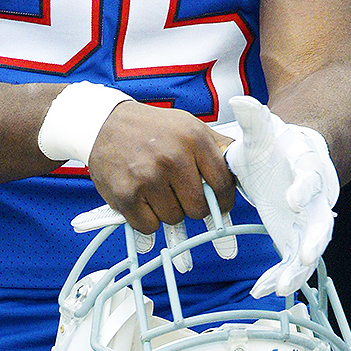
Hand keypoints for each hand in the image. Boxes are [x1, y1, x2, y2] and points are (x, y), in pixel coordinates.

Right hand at [78, 103, 236, 271]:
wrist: (104, 123)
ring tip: (156, 188)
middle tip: (180, 192)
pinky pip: (149, 227)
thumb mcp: (190, 126)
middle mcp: (171, 158)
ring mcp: (147, 178)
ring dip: (168, 211)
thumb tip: (247, 169)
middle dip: (193, 206)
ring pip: (174, 219)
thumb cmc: (152, 129)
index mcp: (193, 139)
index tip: (217, 201)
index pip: (223, 185)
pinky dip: (147, 219)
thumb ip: (219, 148)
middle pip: (199, 209)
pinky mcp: (126, 196)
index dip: (223, 199)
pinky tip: (141, 197)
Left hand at [220, 96, 338, 297]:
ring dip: (297, 269)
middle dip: (314, 240)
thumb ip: (254, 119)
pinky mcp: (296, 239)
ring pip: (309, 249)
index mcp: (308, 170)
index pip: (310, 179)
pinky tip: (262, 290)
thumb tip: (241, 100)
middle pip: (321, 222)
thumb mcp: (262, 133)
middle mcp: (315, 200)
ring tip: (281, 287)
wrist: (288, 161)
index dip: (303, 189)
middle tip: (306, 256)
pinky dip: (279, 277)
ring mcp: (308, 223)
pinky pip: (291, 263)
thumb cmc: (275, 146)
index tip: (292, 199)